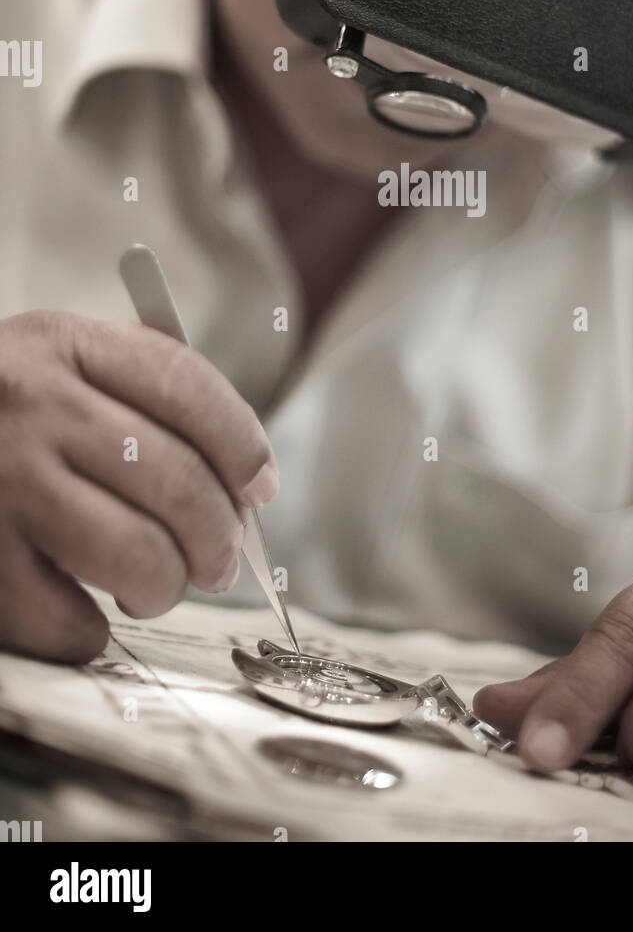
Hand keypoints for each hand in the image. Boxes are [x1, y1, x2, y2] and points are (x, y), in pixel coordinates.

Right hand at [0, 311, 278, 662]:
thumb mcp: (51, 366)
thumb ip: (139, 397)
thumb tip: (246, 487)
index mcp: (61, 344)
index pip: (188, 387)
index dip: (243, 445)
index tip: (259, 487)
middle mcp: (29, 404)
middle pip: (177, 481)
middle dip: (217, 539)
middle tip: (218, 564)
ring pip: (135, 555)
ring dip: (163, 587)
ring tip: (152, 587)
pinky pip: (64, 620)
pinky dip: (89, 633)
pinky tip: (82, 615)